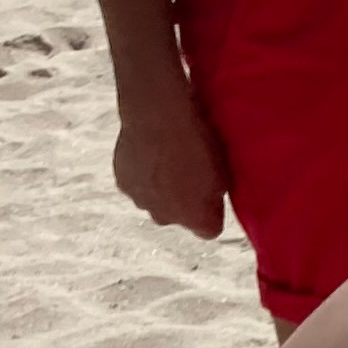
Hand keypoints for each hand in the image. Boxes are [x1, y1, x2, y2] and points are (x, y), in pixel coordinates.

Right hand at [111, 68, 228, 239]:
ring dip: (160, 187)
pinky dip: (141, 173)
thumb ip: (217, 195)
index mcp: (199, 221)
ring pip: (155, 201)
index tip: (212, 193)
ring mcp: (142, 203)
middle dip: (182, 201)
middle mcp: (168, 220)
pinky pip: (136, 184)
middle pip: (177, 216)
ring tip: (167, 158)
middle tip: (188, 170)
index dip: (211, 212)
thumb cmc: (200, 142)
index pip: (208, 230)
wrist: (159, 117)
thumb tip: (211, 201)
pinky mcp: (123, 185)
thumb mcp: (224, 171)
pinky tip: (149, 151)